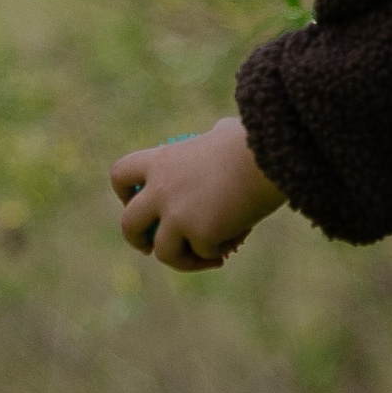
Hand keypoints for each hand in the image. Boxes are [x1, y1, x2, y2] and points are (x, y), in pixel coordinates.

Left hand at [109, 116, 283, 272]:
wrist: (271, 155)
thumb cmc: (252, 139)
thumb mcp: (222, 134)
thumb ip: (209, 141)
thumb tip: (218, 134)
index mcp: (161, 161)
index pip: (120, 175)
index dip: (124, 193)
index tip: (136, 203)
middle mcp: (161, 190)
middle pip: (128, 225)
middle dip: (136, 240)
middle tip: (151, 247)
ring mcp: (178, 214)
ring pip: (164, 252)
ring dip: (183, 259)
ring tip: (208, 257)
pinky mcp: (201, 234)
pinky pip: (206, 253)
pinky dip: (219, 251)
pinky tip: (238, 238)